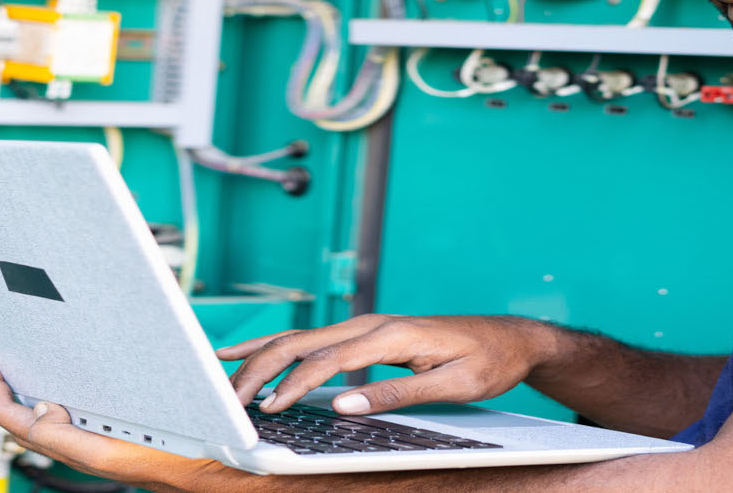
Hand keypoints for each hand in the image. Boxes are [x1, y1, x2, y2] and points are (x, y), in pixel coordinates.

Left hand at [0, 354, 193, 486]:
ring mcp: (89, 440)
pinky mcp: (106, 433)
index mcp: (73, 448)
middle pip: (19, 419)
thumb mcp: (112, 449)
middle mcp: (77, 445)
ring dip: (20, 391)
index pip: (13, 419)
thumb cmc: (174, 461)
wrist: (212, 468)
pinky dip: (48, 395)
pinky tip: (54, 380)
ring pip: (39, 417)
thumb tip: (39, 409)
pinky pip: (63, 415)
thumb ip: (67, 435)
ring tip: (10, 366)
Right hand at [216, 314, 557, 415]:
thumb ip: (398, 394)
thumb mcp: (453, 385)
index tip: (267, 407)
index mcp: (391, 334)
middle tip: (230, 398)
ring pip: (301, 336)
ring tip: (223, 374)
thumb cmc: (487, 362)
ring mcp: (368, 326)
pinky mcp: (367, 334)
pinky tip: (251, 354)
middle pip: (303, 342)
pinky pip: (313, 338)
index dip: (293, 384)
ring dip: (261, 356)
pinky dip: (278, 346)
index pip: (328, 359)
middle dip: (261, 369)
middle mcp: (373, 324)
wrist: (510, 339)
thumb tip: (347, 405)